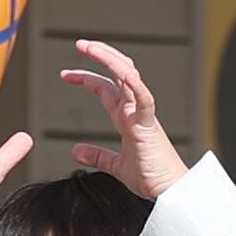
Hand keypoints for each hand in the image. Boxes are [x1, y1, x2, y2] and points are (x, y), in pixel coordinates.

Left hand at [59, 40, 185, 197]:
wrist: (170, 191)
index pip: (105, 88)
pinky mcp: (149, 126)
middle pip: (118, 72)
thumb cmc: (150, 177)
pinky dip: (134, 84)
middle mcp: (135, 110)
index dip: (86, 78)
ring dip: (109, 59)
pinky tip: (123, 72)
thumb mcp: (115, 165)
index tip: (65, 74)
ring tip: (90, 47)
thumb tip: (75, 150)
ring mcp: (143, 115)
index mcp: (127, 117)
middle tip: (79, 44)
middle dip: (99, 56)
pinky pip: (143, 99)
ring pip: (128, 76)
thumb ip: (97, 155)